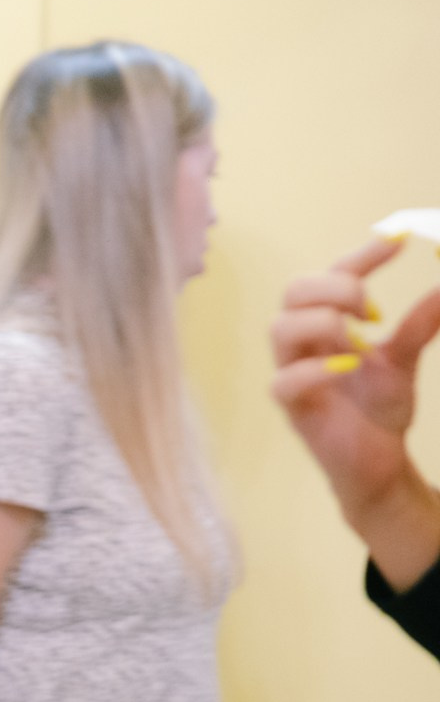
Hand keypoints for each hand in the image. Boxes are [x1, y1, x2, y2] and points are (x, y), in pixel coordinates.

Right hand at [271, 238, 439, 519]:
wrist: (377, 461)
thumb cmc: (380, 408)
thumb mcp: (405, 358)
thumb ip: (420, 324)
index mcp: (325, 326)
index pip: (330, 276)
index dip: (360, 255)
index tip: (399, 241)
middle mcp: (303, 344)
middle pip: (294, 291)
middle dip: (336, 287)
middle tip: (374, 308)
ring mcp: (293, 373)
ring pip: (281, 327)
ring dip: (325, 323)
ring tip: (361, 342)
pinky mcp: (292, 407)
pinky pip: (284, 380)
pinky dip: (316, 370)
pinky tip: (349, 368)